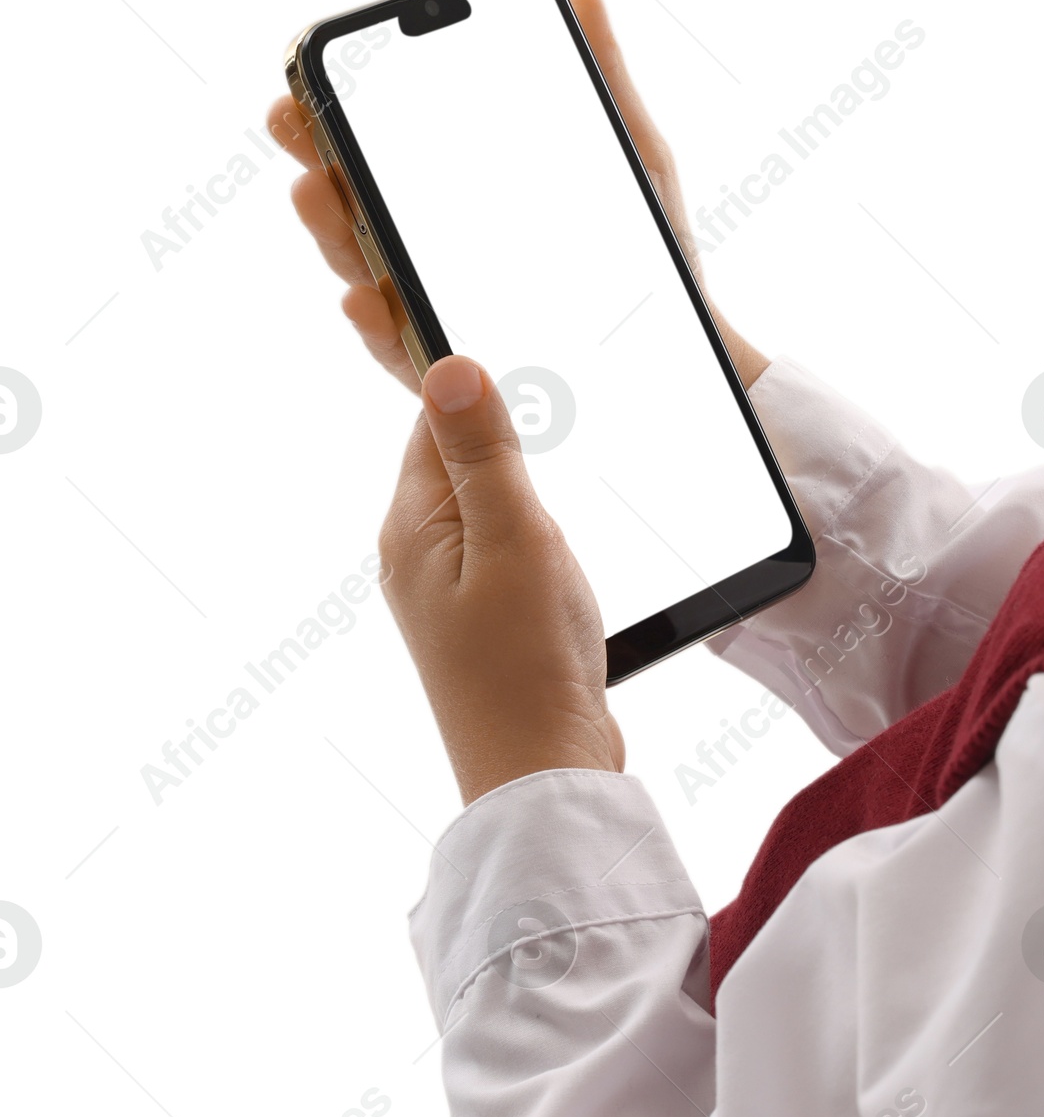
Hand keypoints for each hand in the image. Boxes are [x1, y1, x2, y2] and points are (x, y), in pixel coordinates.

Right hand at [267, 0, 767, 389]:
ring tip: (318, 190)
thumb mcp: (633, 163)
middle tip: (292, 121)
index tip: (302, 83)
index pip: (386, 158)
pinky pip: (417, 362)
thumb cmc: (656, 256)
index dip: (337, 121)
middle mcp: (444, 260)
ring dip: (337, 235)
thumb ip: (602, 83)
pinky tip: (365, 301)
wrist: (690, 355)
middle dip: (322, 165)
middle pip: (363, 213)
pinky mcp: (472, 384)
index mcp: (466, 202)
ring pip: (375, 281)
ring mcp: (450, 320)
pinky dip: (383, 329)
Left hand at [380, 353, 623, 802]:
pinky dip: (529, 526)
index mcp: (412, 527)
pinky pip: (500, 547)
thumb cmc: (530, 666)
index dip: (470, 378)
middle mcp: (416, 556)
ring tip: (557, 454)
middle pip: (452, 456)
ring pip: (482, 503)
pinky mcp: (483, 623)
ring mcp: (447, 593)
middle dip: (497, 425)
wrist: (543, 776)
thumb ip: (484, 453)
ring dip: (518, 480)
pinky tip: (558, 535)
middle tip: (549, 391)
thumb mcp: (514, 540)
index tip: (510, 339)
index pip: (431, 418)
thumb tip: (446, 364)